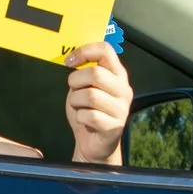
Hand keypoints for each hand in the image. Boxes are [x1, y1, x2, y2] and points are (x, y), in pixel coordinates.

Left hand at [63, 41, 131, 164]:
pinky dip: (80, 117)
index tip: (70, 61)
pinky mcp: (114, 126)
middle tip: (73, 89)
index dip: (85, 51)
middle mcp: (123, 89)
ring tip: (78, 106)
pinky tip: (84, 120)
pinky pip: (90, 115)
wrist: (94, 142)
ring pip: (90, 95)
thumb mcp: (85, 87)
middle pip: (96, 73)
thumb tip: (73, 58)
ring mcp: (121, 108)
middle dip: (76, 80)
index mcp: (117, 74)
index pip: (106, 51)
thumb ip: (84, 72)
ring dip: (76, 101)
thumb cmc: (88, 111)